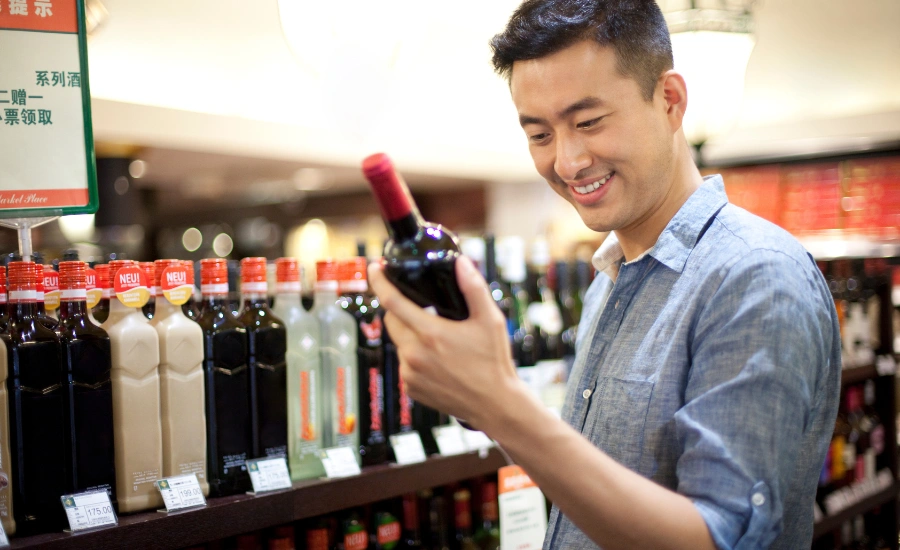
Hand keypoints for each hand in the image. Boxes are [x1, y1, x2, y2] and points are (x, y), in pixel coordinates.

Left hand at [367, 255, 519, 431]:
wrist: (495, 405)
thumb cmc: (494, 363)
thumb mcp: (490, 320)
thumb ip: (473, 288)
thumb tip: (461, 263)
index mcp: (431, 334)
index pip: (392, 301)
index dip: (379, 281)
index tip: (375, 268)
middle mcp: (414, 355)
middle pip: (391, 321)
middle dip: (399, 310)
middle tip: (421, 309)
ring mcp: (410, 375)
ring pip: (399, 343)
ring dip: (410, 335)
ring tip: (438, 341)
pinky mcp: (410, 389)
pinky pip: (404, 364)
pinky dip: (414, 357)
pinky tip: (437, 361)